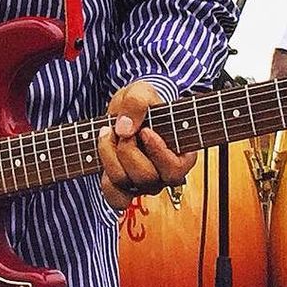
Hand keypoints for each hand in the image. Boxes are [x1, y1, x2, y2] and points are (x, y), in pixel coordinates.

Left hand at [98, 80, 196, 211]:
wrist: (128, 109)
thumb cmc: (144, 102)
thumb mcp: (142, 91)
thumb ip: (137, 103)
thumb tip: (124, 129)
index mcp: (181, 154)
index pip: (175, 169)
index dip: (158, 152)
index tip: (146, 131)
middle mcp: (164, 174)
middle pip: (146, 177)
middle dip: (127, 149)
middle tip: (122, 127)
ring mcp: (144, 183)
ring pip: (124, 183)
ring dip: (109, 155)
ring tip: (108, 131)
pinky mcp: (124, 186)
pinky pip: (113, 195)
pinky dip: (104, 176)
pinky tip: (106, 149)